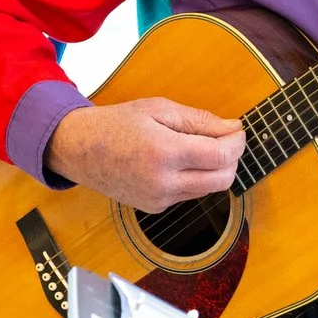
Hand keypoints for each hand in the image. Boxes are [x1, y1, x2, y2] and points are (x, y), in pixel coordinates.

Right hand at [47, 97, 245, 210]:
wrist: (79, 149)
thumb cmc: (118, 123)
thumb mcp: (159, 109)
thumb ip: (199, 120)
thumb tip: (233, 128)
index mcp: (163, 153)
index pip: (220, 157)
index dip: (237, 143)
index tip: (238, 131)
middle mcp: (162, 183)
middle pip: (222, 180)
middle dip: (232, 159)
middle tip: (226, 139)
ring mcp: (158, 199)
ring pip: (208, 189)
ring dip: (215, 169)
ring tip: (200, 146)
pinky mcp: (154, 207)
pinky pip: (189, 194)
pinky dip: (196, 178)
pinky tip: (181, 161)